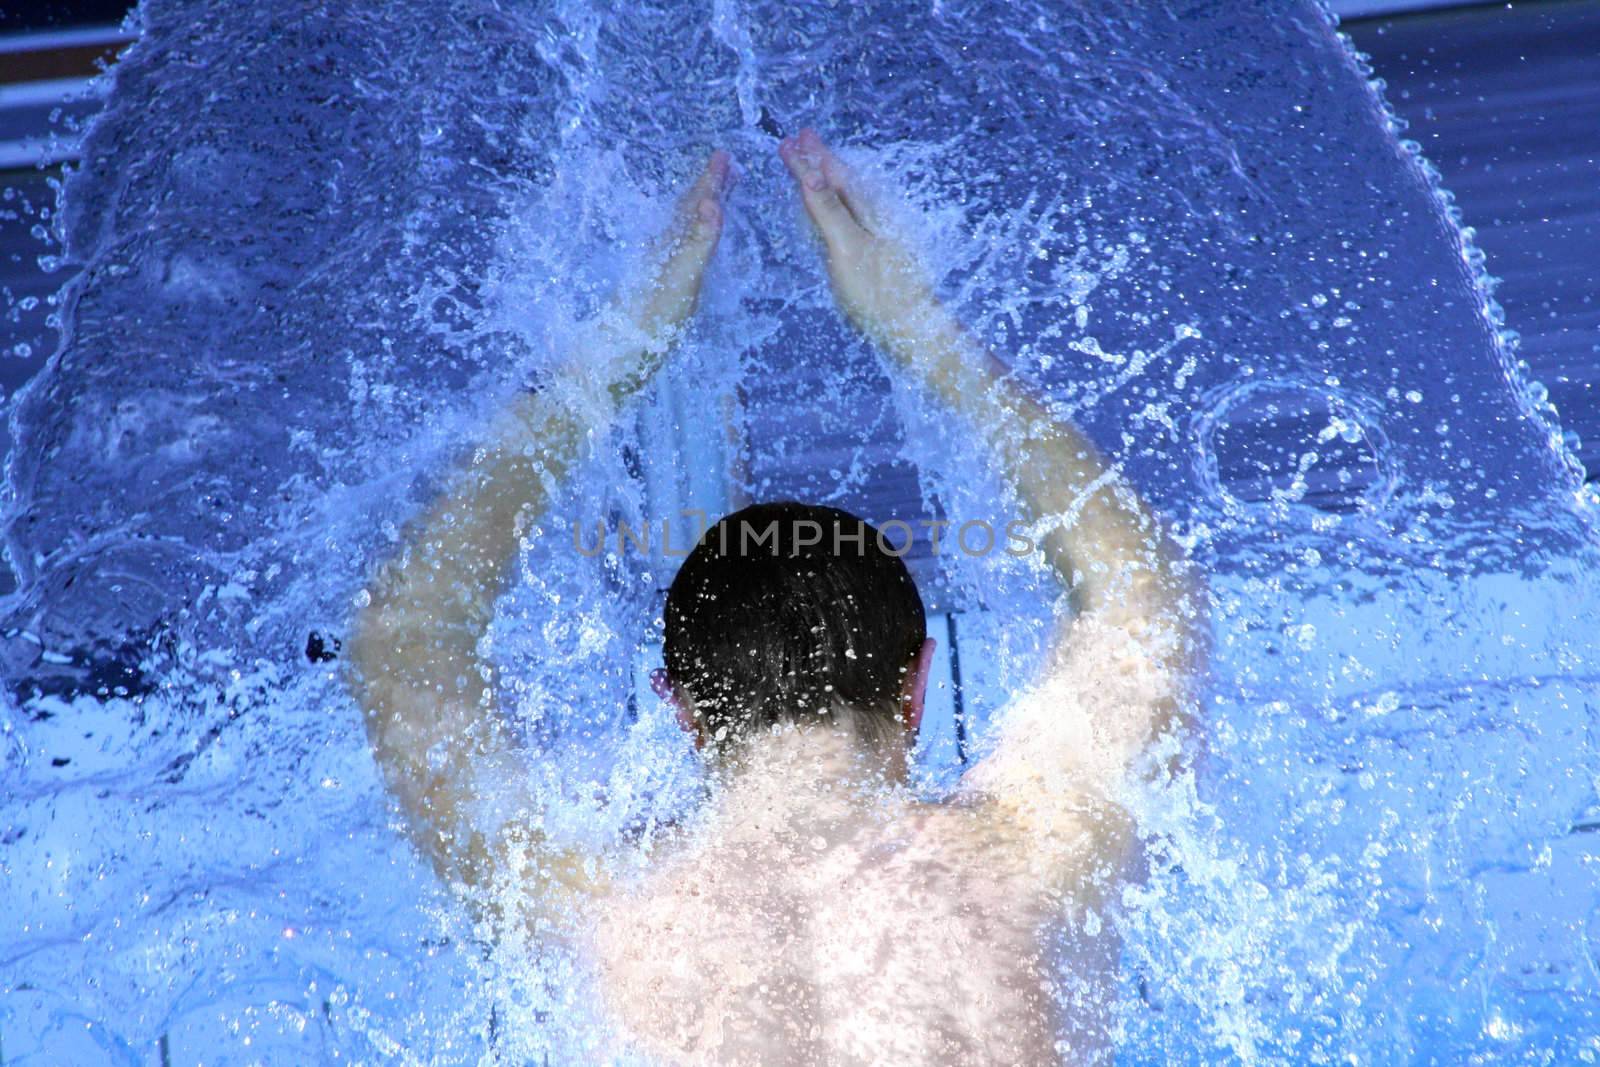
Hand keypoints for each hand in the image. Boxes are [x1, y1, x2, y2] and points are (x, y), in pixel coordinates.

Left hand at [631, 149, 733, 341]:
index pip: (695, 204)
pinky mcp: (661, 284)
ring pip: (684, 226)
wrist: (621, 351)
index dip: (710, 181)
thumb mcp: (682, 280)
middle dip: (707, 187)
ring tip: (714, 193)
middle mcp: (665, 249)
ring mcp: (662, 266)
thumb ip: (698, 243)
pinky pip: (682, 245)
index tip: (722, 154)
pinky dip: (694, 232)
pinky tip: (692, 237)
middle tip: (724, 164)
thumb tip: (712, 203)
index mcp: (672, 243)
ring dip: (701, 207)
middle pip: (689, 210)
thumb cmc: (653, 318)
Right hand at [778, 128, 935, 353]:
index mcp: (867, 209)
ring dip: (826, 179)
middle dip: (818, 161)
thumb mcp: (848, 247)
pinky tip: (831, 204)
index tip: (790, 141)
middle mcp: (872, 215)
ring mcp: (874, 233)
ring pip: (846, 196)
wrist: (911, 326)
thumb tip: (810, 175)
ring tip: (813, 161)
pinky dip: (834, 203)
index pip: (833, 177)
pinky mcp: (874, 252)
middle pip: (841, 181)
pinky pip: (849, 215)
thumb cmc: (878, 290)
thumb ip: (829, 211)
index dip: (810, 160)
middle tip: (801, 138)